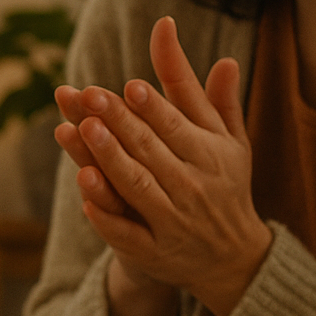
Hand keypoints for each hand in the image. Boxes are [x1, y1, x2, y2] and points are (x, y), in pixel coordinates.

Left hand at [67, 16, 270, 315]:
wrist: (233, 258)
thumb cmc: (224, 187)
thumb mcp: (228, 145)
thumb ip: (217, 103)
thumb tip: (225, 58)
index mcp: (210, 155)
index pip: (177, 125)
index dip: (153, 106)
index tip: (130, 84)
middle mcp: (192, 186)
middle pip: (149, 150)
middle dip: (119, 122)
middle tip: (89, 96)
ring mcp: (172, 221)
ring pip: (136, 187)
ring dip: (109, 160)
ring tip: (82, 130)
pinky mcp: (154, 252)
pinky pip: (128, 235)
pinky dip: (107, 220)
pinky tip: (84, 201)